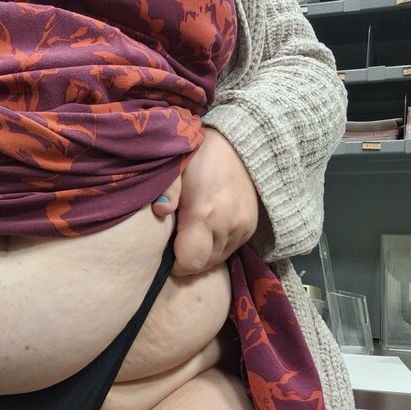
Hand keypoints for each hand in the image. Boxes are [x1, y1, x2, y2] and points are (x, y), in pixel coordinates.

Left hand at [151, 129, 259, 275]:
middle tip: (174, 242)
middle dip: (186, 259)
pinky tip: (205, 231)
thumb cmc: (199, 155)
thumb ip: (167, 189)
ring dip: (201, 254)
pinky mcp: (251, 228)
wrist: (239, 145)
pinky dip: (215, 247)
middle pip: (203, 264)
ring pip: (217, 260)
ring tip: (189, 235)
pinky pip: (229, 251)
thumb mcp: (177, 166)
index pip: (190, 262)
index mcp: (204, 213)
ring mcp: (242, 228)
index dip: (175, 264)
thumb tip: (160, 210)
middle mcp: (227, 226)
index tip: (165, 254)